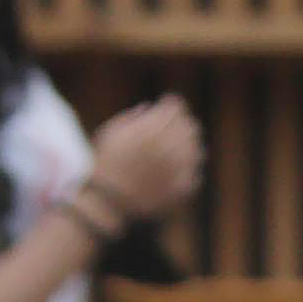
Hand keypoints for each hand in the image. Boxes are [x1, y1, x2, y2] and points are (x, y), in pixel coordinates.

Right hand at [85, 95, 206, 227]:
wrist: (107, 198)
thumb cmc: (105, 161)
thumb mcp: (112, 131)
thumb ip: (134, 117)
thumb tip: (150, 108)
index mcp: (151, 131)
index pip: (175, 109)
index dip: (173, 104)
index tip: (170, 103)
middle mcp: (169, 147)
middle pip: (190, 127)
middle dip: (183, 122)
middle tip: (176, 123)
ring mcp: (178, 169)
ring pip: (197, 150)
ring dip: (189, 144)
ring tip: (177, 145)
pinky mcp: (182, 187)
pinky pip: (195, 173)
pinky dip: (189, 167)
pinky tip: (178, 166)